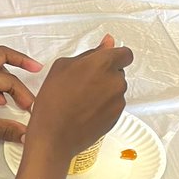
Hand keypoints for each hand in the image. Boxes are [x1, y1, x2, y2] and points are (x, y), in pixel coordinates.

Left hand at [0, 45, 43, 145]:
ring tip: (21, 109)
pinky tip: (1, 109)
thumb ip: (7, 128)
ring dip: (10, 94)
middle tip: (32, 108)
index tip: (38, 69)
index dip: (22, 59)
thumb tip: (28, 134)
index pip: (4, 55)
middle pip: (4, 75)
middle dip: (20, 89)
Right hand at [23, 35, 132, 164]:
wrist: (54, 136)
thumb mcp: (63, 66)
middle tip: (83, 81)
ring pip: (116, 88)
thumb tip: (107, 43)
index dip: (115, 55)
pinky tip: (86, 109)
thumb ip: (90, 53)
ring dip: (104, 89)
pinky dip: (104, 104)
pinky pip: (114, 104)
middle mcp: (115, 81)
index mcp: (103, 64)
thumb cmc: (54, 101)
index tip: (106, 59)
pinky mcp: (117, 117)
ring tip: (81, 98)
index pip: (125, 53)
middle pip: (119, 71)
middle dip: (105, 73)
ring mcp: (118, 100)